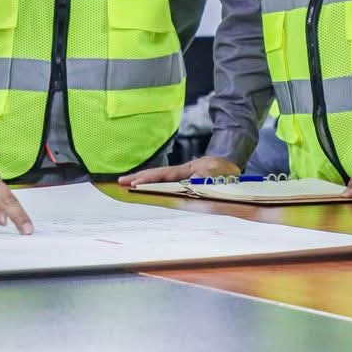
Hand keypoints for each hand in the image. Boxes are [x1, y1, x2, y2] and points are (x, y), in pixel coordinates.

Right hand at [119, 155, 238, 186]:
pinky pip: (166, 182)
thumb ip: (202, 179)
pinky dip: (153, 183)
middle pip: (156, 175)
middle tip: (120, 182)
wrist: (231, 165)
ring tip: (127, 183)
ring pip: (159, 178)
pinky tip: (144, 185)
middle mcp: (180, 173)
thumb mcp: (216, 176)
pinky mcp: (184, 180)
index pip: (162, 175)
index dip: (147, 179)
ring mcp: (182, 176)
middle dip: (138, 178)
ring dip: (144, 180)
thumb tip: (188, 183)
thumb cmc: (224, 173)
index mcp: (185, 171)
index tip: (133, 183)